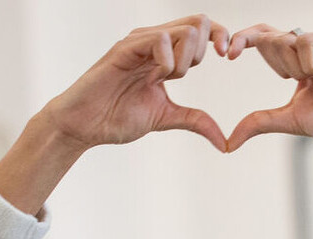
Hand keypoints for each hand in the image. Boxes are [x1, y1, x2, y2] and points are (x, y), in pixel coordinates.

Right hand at [41, 14, 229, 150]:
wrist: (83, 125)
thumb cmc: (116, 116)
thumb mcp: (166, 118)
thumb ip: (195, 121)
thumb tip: (224, 141)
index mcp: (164, 52)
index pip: (203, 29)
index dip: (222, 37)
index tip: (229, 57)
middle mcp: (153, 41)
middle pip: (199, 21)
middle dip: (205, 50)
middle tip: (184, 76)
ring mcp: (139, 43)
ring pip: (184, 29)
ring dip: (185, 59)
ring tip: (165, 79)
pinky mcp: (124, 49)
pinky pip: (159, 40)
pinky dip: (166, 62)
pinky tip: (153, 78)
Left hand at [223, 26, 312, 168]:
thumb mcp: (291, 120)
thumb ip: (260, 122)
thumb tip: (228, 142)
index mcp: (298, 63)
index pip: (264, 41)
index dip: (243, 41)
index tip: (226, 54)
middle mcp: (311, 48)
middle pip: (270, 37)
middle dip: (266, 56)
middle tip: (273, 69)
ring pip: (287, 41)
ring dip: (294, 66)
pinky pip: (308, 42)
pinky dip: (310, 61)